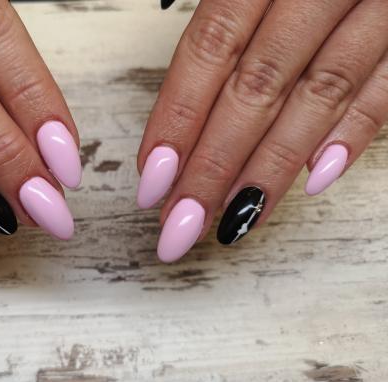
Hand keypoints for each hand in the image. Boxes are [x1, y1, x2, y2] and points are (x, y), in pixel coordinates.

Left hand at [138, 0, 387, 261]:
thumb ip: (230, 11)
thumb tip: (192, 91)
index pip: (210, 49)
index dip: (177, 119)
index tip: (152, 180)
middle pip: (255, 86)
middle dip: (212, 165)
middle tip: (178, 225)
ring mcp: (380, 2)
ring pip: (317, 96)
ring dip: (270, 168)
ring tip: (232, 222)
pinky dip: (353, 134)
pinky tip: (313, 183)